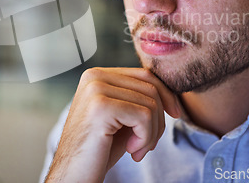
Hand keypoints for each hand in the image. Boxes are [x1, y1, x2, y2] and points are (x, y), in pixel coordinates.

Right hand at [45, 68, 181, 182]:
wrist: (74, 176)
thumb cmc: (99, 149)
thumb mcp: (122, 117)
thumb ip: (137, 97)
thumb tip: (171, 90)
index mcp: (97, 74)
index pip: (145, 75)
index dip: (166, 95)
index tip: (174, 115)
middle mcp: (94, 76)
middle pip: (150, 87)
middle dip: (159, 119)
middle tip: (147, 144)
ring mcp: (96, 89)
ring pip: (151, 103)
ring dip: (152, 133)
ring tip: (137, 149)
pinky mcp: (101, 107)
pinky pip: (144, 117)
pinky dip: (145, 138)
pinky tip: (131, 151)